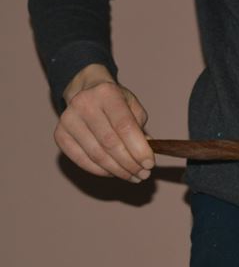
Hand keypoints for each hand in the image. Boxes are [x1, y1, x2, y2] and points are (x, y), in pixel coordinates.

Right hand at [54, 64, 153, 181]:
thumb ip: (140, 130)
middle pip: (110, 143)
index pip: (125, 127)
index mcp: (107, 93)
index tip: (150, 164)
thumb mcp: (133, 107)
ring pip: (96, 155)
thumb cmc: (115, 101)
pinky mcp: (60, 135)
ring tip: (133, 176)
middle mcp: (84, 104)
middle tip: (143, 174)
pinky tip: (114, 172)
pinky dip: (100, 171)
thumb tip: (144, 156)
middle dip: (130, 163)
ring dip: (117, 170)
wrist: (86, 91)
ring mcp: (68, 120)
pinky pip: (81, 160)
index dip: (139, 149)